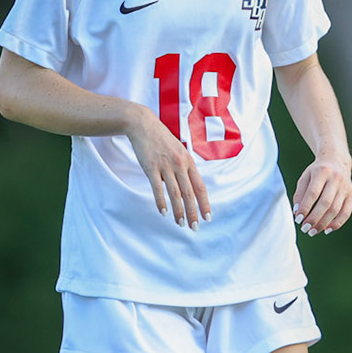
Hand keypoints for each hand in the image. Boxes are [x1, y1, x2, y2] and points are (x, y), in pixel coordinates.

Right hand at [125, 108, 209, 229]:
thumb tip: (188, 186)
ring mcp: (166, 166)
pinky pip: (157, 188)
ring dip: (178, 210)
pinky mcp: (151, 167)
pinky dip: (161, 201)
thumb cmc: (162, 139)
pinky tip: (163, 212)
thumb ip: (184, 167)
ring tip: (180, 223)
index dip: (205, 203)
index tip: (207, 217)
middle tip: (194, 227)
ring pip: (175, 193)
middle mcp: (180, 164)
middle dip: (193, 212)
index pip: (200, 186)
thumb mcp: (179, 151)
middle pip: (190, 193)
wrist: (144, 124)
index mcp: (189, 161)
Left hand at [292, 153, 351, 235]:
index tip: (298, 219)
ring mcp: (345, 187)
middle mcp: (336, 179)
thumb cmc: (317, 172)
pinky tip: (327, 230)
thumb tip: (297, 213)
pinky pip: (346, 212)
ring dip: (323, 223)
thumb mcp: (305, 178)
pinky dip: (337, 223)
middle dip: (314, 218)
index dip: (305, 208)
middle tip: (304, 229)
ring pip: (335, 209)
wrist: (337, 161)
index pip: (313, 193)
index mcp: (322, 172)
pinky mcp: (351, 195)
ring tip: (312, 231)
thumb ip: (300, 194)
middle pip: (325, 203)